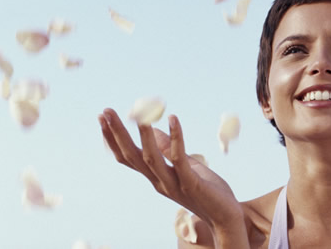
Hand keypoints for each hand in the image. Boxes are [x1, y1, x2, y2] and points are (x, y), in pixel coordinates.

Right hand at [98, 109, 246, 244]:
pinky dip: (176, 138)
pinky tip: (174, 119)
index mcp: (157, 177)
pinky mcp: (191, 184)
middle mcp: (160, 182)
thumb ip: (169, 150)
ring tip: (139, 115)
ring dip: (144, 136)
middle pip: (133, 156)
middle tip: (106, 111)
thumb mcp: (186, 166)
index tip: (104, 117)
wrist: (226, 218)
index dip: (114, 139)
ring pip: (152, 159)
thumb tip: (154, 129)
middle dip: (118, 134)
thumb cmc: (208, 192)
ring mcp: (174, 184)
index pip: (128, 157)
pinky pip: (180, 159)